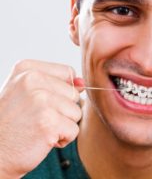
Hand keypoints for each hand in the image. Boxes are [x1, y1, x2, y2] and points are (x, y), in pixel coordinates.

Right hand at [0, 60, 83, 177]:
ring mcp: (41, 100)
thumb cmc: (13, 123)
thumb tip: (82, 83)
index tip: (40, 102)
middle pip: (74, 94)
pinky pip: (74, 130)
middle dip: (63, 110)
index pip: (68, 72)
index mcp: (27, 69)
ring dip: (63, 125)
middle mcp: (32, 80)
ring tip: (39, 128)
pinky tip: (43, 139)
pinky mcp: (49, 122)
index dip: (62, 91)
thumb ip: (57, 83)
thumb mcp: (28, 93)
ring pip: (76, 112)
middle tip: (37, 118)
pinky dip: (63, 139)